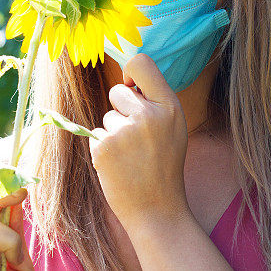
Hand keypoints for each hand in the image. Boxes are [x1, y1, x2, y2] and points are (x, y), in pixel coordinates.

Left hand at [89, 53, 188, 230]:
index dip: (131, 72)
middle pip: (118, 91)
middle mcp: (148, 114)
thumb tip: (128, 79)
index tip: (131, 86)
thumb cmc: (163, 164)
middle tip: (136, 136)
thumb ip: (155, 101)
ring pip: (107, 117)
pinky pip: (96, 134)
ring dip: (114, 133)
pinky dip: (104, 149)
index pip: (141, 62)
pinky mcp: (104, 147)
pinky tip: (120, 164)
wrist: (157, 208)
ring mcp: (124, 131)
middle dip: (121, 109)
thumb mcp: (174, 127)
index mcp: (169, 106)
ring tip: (131, 155)